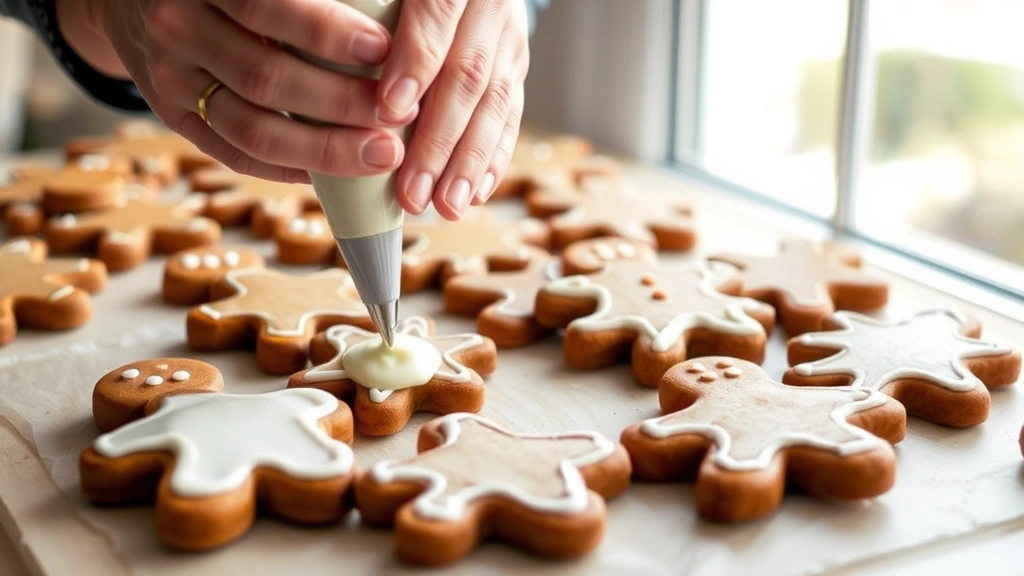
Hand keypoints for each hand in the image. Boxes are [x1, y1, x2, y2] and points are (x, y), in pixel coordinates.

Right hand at [61, 0, 416, 182]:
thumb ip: (297, 2)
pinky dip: (289, 166)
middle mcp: (178, 29)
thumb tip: (381, 37)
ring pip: (253, 130)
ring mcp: (169, 80)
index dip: (328, 34)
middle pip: (266, 78)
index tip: (384, 50)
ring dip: (325, 148)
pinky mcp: (172, 119)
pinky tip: (332, 171)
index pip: (267, 8)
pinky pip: (235, 155)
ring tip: (380, 153)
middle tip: (398, 114)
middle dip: (341, 102)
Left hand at [378, 0, 529, 219]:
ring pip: (494, 104)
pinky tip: (475, 194)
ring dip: (467, 163)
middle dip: (438, 139)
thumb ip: (368, 19)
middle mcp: (489, 7)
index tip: (389, 108)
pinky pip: (510, 116)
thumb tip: (344, 84)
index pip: (437, 13)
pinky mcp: (517, 68)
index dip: (416, 62)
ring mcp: (509, 40)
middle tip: (412, 190)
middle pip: (467, 75)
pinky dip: (492, 159)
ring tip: (445, 206)